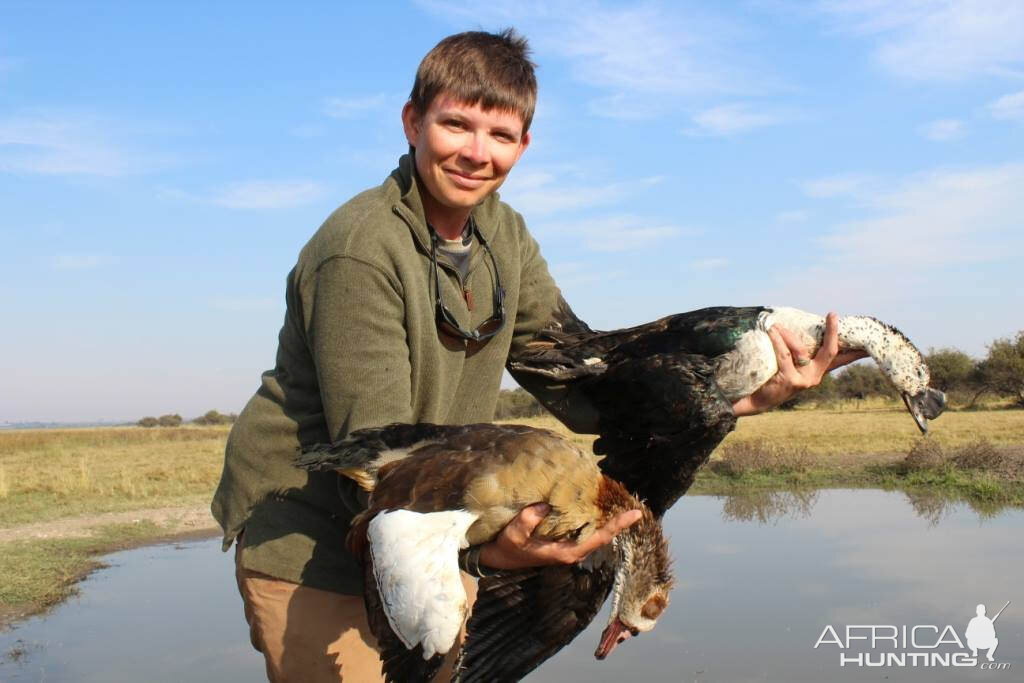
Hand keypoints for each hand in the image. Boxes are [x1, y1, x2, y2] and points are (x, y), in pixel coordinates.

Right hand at [477, 502, 642, 569]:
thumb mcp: (513, 535)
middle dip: (618, 520)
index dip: (617, 525)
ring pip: (596, 532)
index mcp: (566, 552)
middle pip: (603, 535)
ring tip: (621, 499)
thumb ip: (527, 521)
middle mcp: (573, 551)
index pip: (599, 537)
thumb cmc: (508, 547)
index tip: (635, 514)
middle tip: (634, 501)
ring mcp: (570, 547)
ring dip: (608, 518)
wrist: (500, 557)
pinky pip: (587, 529)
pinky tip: (598, 504)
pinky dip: (595, 517)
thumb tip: (545, 505)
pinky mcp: (565, 542)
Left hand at [731, 312, 867, 415]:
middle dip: (833, 332)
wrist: (759, 399)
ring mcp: (805, 380)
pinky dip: (778, 341)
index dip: (856, 351)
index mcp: (819, 372)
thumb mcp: (792, 365)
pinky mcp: (791, 380)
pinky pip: (785, 354)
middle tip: (833, 314)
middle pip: (830, 352)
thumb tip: (802, 327)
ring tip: (776, 326)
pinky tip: (772, 332)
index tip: (869, 340)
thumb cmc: (775, 377)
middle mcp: (815, 377)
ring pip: (801, 350)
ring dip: (787, 335)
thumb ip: (801, 352)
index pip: (842, 359)